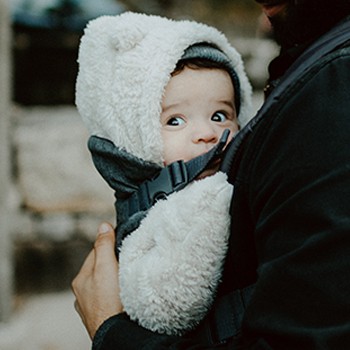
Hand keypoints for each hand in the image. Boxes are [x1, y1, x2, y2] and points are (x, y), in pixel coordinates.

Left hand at [72, 222, 122, 338]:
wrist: (116, 333)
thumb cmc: (110, 301)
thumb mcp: (106, 266)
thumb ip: (104, 245)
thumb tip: (102, 225)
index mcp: (81, 278)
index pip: (96, 252)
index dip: (109, 244)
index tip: (123, 241)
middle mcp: (82, 292)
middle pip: (99, 268)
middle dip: (112, 262)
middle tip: (128, 260)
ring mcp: (90, 306)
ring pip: (103, 284)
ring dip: (113, 278)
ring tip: (127, 277)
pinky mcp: (101, 316)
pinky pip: (107, 297)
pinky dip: (114, 293)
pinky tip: (123, 295)